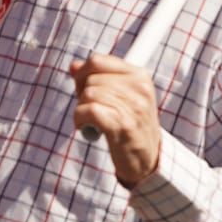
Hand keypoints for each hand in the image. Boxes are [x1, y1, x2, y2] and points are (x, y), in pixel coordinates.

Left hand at [70, 53, 161, 187]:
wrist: (147, 160)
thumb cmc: (130, 126)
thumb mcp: (120, 97)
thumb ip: (98, 78)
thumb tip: (74, 66)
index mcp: (140, 76)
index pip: (98, 61)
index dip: (83, 74)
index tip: (84, 89)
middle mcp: (139, 88)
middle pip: (91, 78)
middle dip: (82, 94)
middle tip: (90, 111)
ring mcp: (133, 106)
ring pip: (88, 94)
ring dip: (82, 109)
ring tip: (91, 121)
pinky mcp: (123, 125)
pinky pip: (88, 110)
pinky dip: (80, 119)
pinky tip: (86, 128)